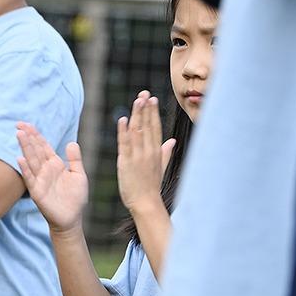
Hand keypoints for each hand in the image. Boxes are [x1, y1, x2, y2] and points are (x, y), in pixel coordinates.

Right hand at [17, 122, 90, 233]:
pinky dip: (25, 169)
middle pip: (35, 150)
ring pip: (31, 160)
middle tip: (20, 125)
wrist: (72, 217)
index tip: (27, 124)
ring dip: (25, 148)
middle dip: (28, 137)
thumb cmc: (75, 197)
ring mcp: (40, 179)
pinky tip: (20, 159)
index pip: (43, 146)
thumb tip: (72, 142)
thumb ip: (75, 159)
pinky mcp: (37, 191)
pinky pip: (30, 178)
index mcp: (54, 164)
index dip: (36, 135)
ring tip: (19, 135)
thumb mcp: (79, 175)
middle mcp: (45, 170)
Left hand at [115, 90, 176, 212]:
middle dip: (146, 108)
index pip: (155, 127)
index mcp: (156, 151)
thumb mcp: (160, 167)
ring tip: (137, 99)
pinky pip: (125, 144)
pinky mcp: (127, 162)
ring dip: (137, 114)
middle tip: (144, 92)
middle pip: (148, 125)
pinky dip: (123, 131)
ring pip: (138, 131)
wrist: (146, 203)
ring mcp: (138, 156)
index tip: (152, 98)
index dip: (153, 112)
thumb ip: (165, 153)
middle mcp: (149, 151)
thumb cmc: (151, 186)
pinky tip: (122, 119)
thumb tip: (172, 141)